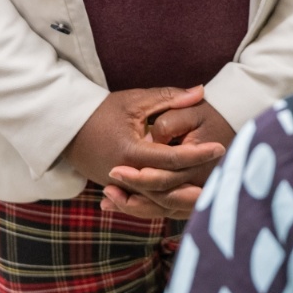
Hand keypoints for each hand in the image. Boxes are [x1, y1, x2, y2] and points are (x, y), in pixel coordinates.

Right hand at [64, 86, 226, 211]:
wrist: (69, 129)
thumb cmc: (103, 110)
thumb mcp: (135, 100)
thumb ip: (169, 97)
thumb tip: (200, 92)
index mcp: (129, 151)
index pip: (170, 158)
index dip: (197, 154)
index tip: (220, 147)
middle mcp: (125, 174)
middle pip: (167, 186)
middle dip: (195, 183)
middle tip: (223, 175)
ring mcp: (121, 187)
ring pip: (158, 199)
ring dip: (184, 198)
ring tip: (213, 193)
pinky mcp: (120, 191)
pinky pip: (147, 201)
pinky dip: (168, 201)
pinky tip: (190, 199)